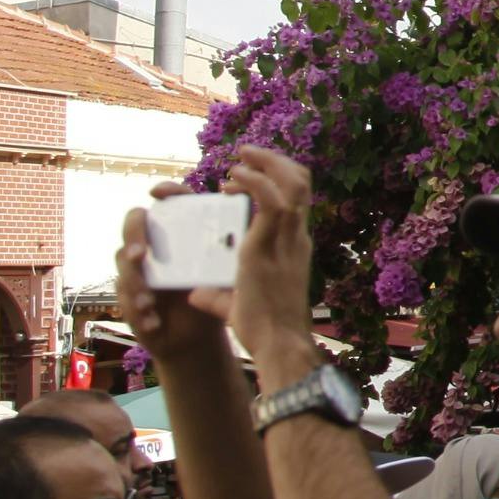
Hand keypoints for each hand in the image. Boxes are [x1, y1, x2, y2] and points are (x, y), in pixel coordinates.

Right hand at [117, 195, 232, 363]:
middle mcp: (152, 247)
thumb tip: (252, 220)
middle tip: (141, 254)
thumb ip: (234, 245)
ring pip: (124, 267)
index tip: (157, 192)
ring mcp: (138, 273)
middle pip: (133, 226)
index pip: (167, 204)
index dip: (163, 193)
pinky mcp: (130, 301)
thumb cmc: (213, 293)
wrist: (199, 336)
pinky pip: (126, 303)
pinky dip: (138, 312)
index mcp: (176, 233)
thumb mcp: (227, 269)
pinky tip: (152, 321)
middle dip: (133, 236)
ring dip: (134, 282)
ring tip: (147, 301)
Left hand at [221, 148, 321, 379]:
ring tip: (240, 156)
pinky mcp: (266, 246)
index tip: (242, 178)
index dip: (277, 177)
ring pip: (292, 182)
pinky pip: (270, 200)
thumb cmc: (264, 329)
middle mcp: (296, 237)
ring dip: (265, 162)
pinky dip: (253, 181)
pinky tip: (232, 178)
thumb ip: (219, 294)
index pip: (299, 197)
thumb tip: (196, 293)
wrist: (277, 344)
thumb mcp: (242, 302)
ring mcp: (285, 240)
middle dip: (275, 160)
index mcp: (296, 246)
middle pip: (302, 181)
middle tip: (247, 153)